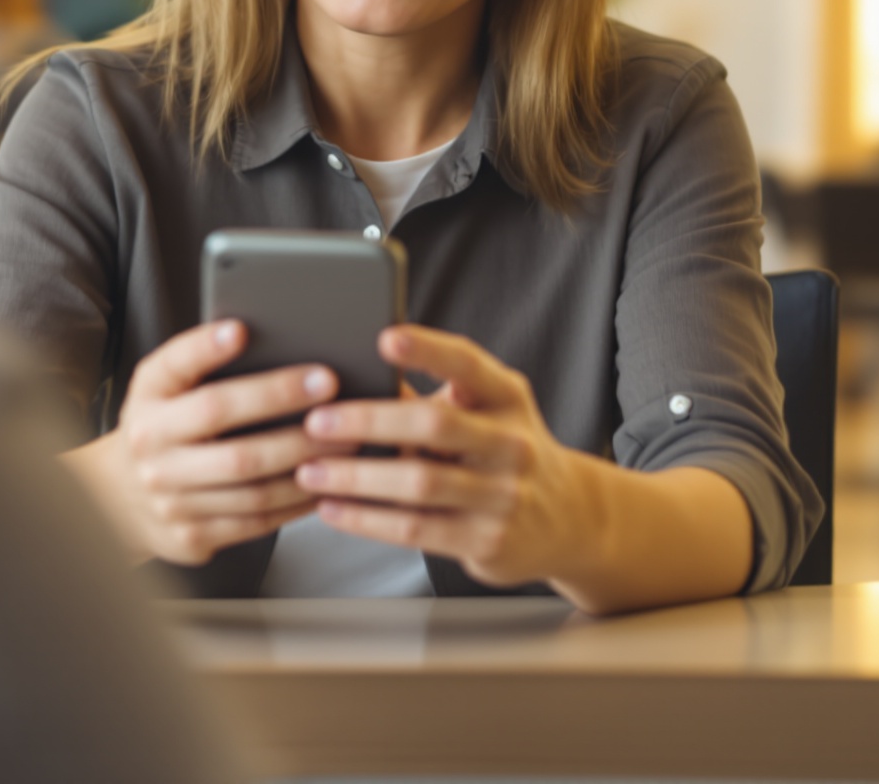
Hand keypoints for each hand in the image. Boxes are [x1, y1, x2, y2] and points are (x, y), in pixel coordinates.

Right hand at [66, 321, 354, 566]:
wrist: (119, 499)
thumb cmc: (163, 427)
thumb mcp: (164, 388)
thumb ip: (199, 362)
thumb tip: (256, 333)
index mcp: (147, 400)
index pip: (174, 368)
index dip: (205, 348)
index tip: (241, 330)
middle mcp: (151, 448)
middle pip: (220, 422)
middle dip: (281, 404)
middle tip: (330, 387)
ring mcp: (169, 498)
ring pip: (249, 482)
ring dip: (304, 461)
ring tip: (346, 440)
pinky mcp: (191, 536)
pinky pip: (256, 521)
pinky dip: (297, 502)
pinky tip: (327, 483)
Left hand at [293, 326, 602, 591]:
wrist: (569, 519)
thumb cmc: (502, 452)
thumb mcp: (486, 412)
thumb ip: (431, 397)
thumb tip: (352, 378)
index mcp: (507, 397)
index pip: (468, 364)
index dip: (427, 350)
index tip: (385, 338)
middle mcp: (511, 443)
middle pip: (435, 425)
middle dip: (369, 421)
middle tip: (317, 420)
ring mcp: (504, 495)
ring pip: (419, 484)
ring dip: (356, 477)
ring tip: (310, 471)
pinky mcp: (489, 540)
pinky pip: (416, 529)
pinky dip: (367, 519)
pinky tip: (332, 509)